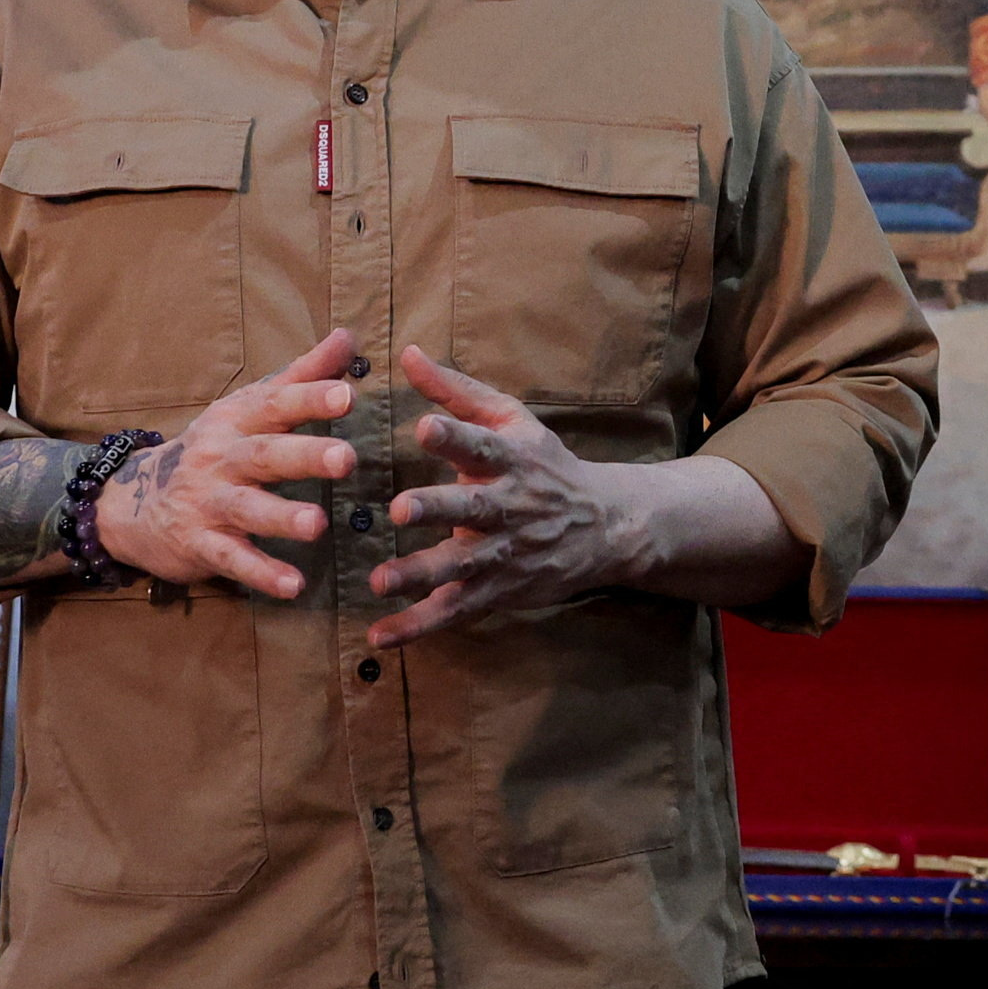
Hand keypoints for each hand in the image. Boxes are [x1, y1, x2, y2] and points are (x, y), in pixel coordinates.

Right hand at [89, 329, 364, 598]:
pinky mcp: (200, 544)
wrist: (131, 501)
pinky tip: (293, 587)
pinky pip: (233, 560)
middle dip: (304, 456)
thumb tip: (348, 336)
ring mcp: (208, 503)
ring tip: (318, 525)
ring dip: (282, 517)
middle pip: (265, 455)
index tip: (347, 395)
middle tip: (346, 458)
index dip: (310, 398)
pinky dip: (262, 574)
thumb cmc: (212, 448)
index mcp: (238, 421)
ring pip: (247, 509)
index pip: (276, 404)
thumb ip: (301, 376)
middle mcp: (222, 458)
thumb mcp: (248, 407)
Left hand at [365, 347, 635, 646]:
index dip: (455, 436)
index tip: (425, 426)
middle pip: (471, 508)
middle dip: (436, 508)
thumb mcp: (512, 420)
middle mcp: (508, 508)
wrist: (607, 527)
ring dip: (420, 575)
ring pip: (461, 567)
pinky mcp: (498, 591)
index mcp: (510, 460)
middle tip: (400, 508)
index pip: (482, 444)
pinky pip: (454, 611)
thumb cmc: (546, 466)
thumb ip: (456, 391)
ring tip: (381, 581)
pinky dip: (417, 627)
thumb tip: (406, 353)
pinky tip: (380, 635)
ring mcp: (504, 554)